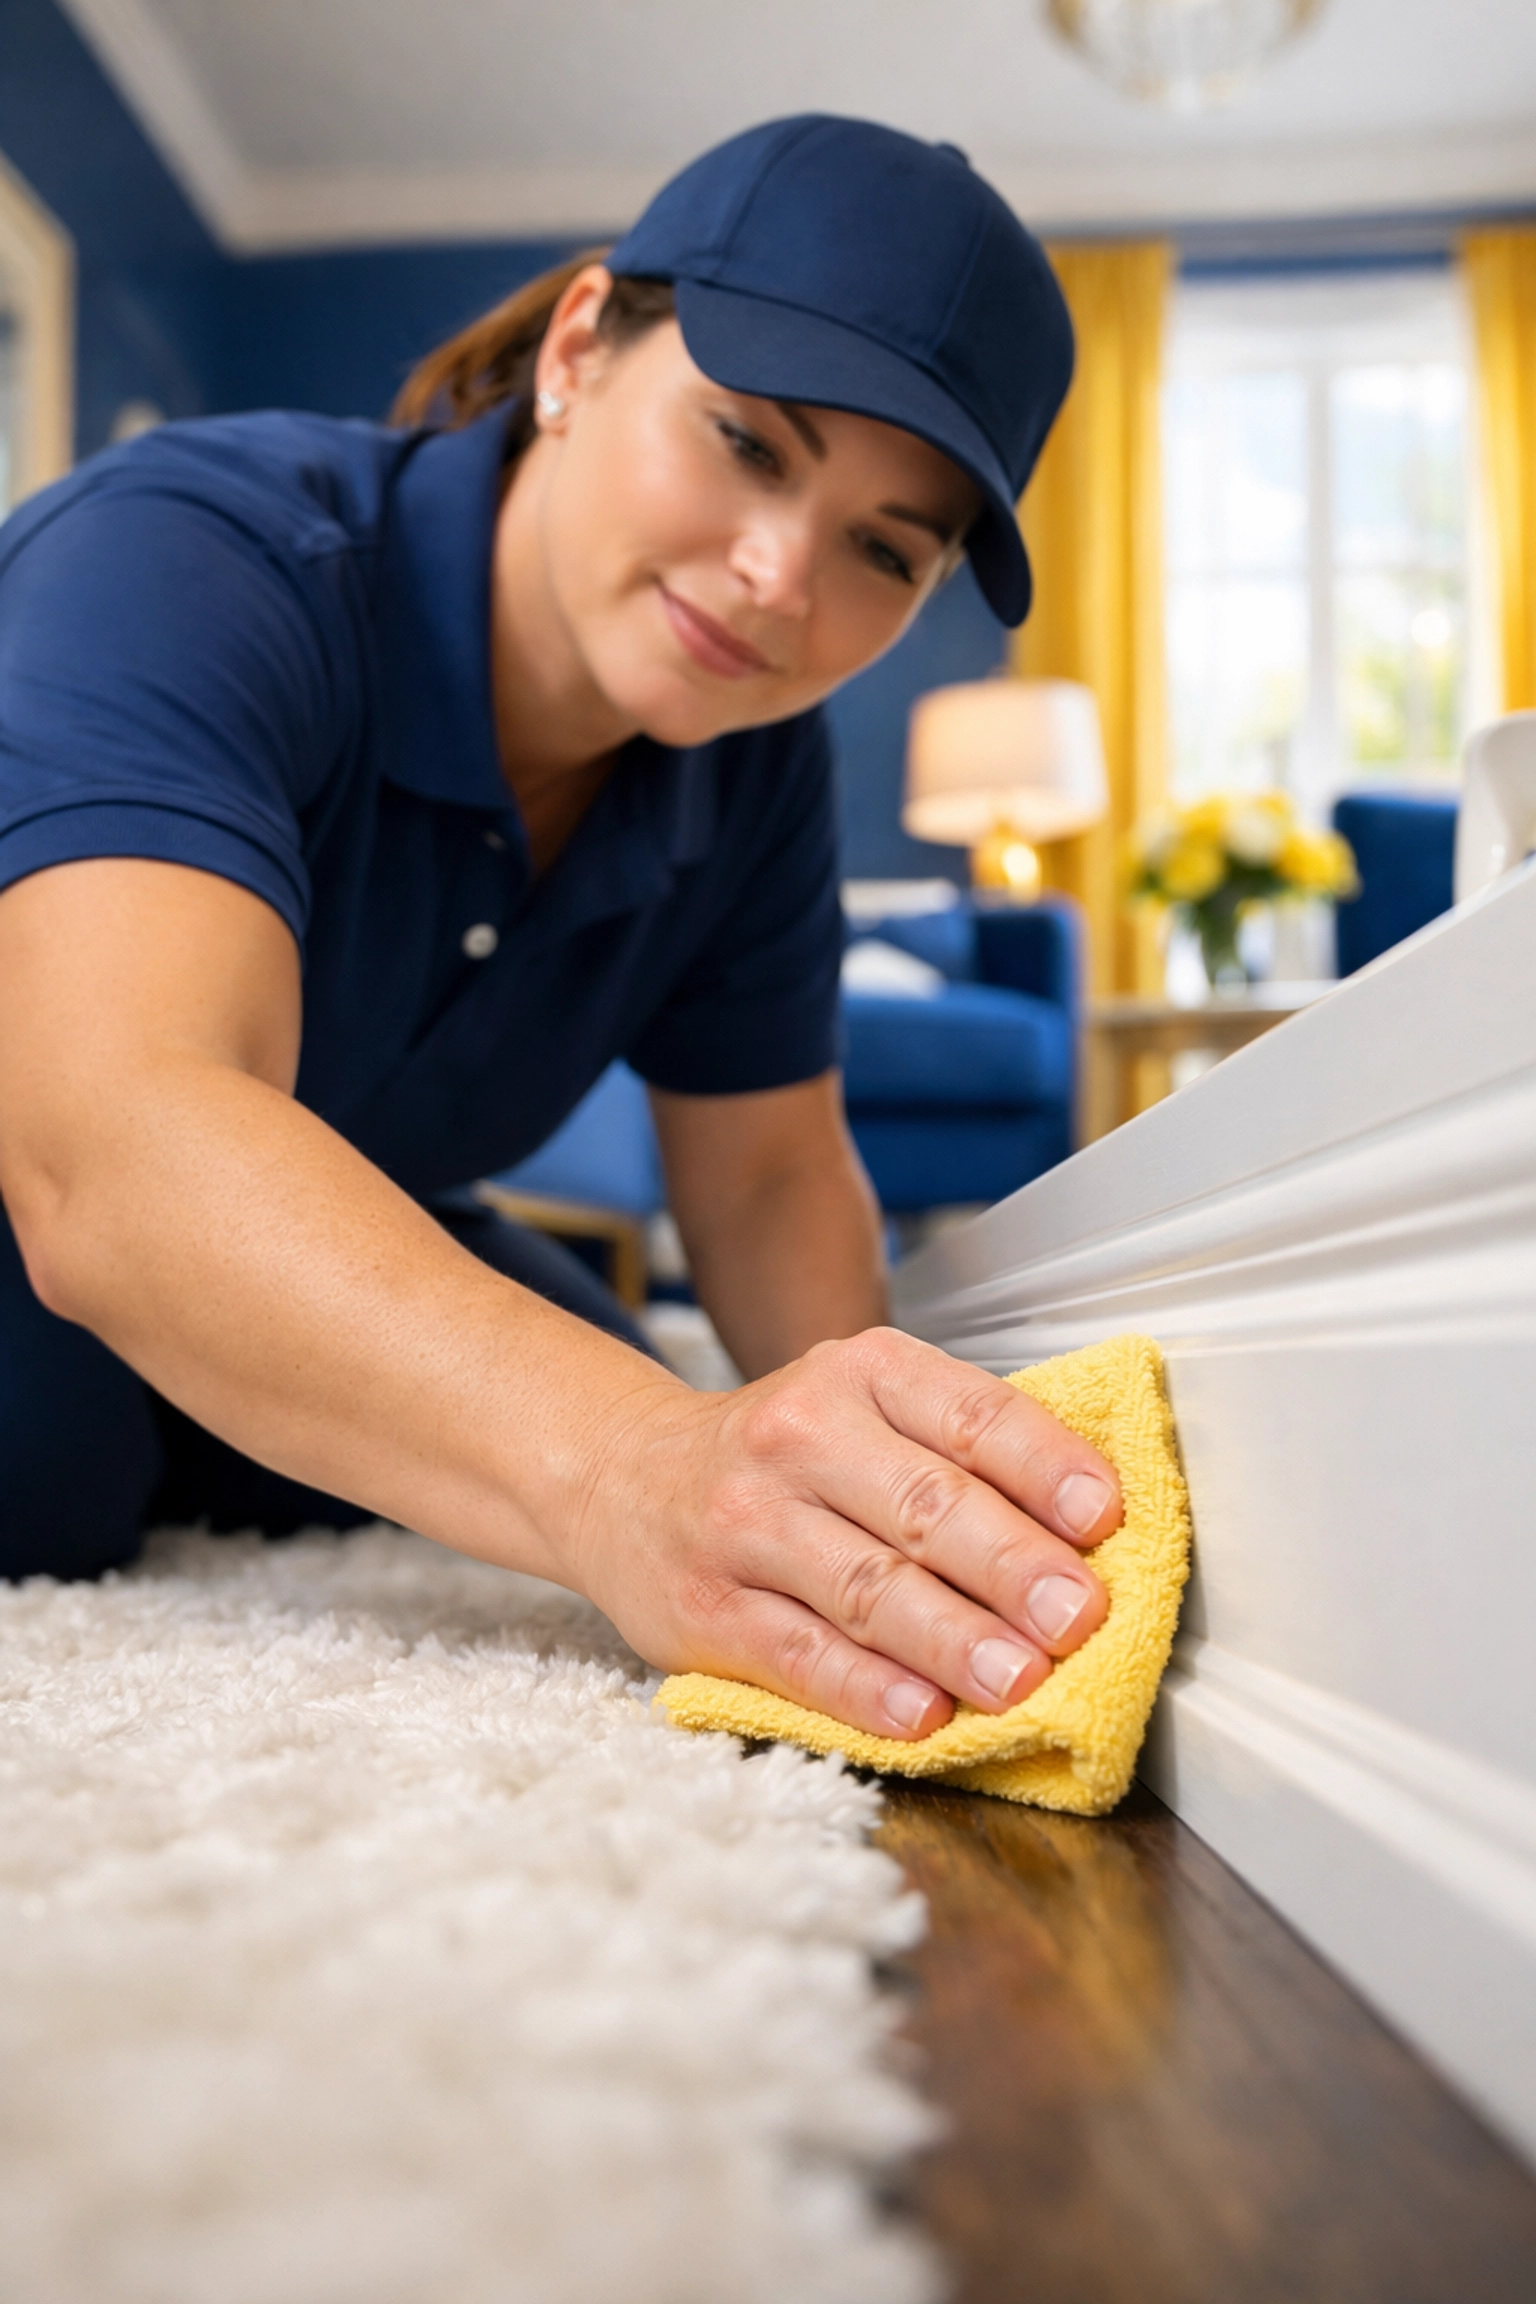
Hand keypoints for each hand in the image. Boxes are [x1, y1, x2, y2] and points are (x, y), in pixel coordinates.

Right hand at [571, 1327, 1120, 1739]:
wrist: (623, 1476)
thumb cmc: (785, 1454)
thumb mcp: (864, 1407)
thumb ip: (962, 1453)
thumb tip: (1088, 1534)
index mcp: (859, 1374)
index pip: (969, 1416)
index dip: (1042, 1466)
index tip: (1104, 1515)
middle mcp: (798, 1436)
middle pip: (924, 1506)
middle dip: (1012, 1566)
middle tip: (1080, 1615)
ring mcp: (745, 1525)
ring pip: (866, 1587)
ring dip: (953, 1638)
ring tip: (1021, 1677)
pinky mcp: (707, 1610)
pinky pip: (799, 1655)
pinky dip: (866, 1690)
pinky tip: (923, 1715)